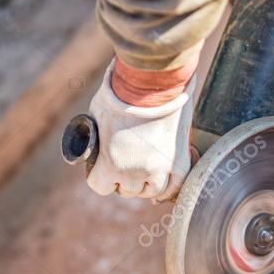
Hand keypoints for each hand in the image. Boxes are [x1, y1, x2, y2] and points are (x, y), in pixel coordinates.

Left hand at [87, 63, 194, 200]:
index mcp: (111, 164)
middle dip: (122, 180)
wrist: (152, 82)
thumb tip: (93, 143)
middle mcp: (135, 173)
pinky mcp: (179, 161)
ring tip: (142, 172)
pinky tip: (161, 185)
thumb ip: (96, 137)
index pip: (100, 186)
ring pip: (151, 192)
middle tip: (124, 166)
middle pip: (127, 191)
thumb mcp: (96, 116)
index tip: (102, 169)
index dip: (99, 177)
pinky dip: (167, 188)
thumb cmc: (120, 95)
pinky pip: (174, 186)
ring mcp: (160, 169)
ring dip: (144, 185)